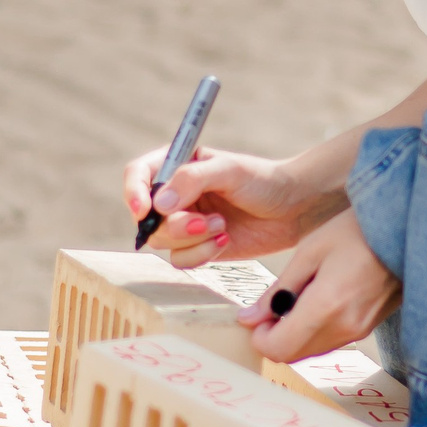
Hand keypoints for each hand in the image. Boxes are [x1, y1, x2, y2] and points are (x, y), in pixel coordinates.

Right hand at [122, 145, 342, 267]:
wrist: (294, 209)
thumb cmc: (264, 180)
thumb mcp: (230, 170)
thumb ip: (192, 180)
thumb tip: (158, 205)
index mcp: (176, 166)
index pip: (137, 175)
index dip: (133, 192)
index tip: (142, 209)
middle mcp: (175, 195)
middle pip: (147, 217)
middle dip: (175, 224)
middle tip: (205, 221)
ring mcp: (185, 222)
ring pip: (163, 241)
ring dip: (192, 239)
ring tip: (223, 226)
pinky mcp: (198, 246)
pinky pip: (181, 260)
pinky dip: (201, 253)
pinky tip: (225, 241)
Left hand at [238, 210, 399, 362]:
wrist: (406, 229)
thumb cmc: (357, 231)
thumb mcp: (310, 251)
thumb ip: (278, 290)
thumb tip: (250, 317)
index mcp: (326, 307)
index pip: (279, 349)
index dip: (260, 337)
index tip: (258, 315)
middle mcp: (344, 327)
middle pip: (293, 355)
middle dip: (275, 337)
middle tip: (274, 306)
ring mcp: (359, 331)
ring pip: (311, 351)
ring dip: (295, 334)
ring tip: (299, 297)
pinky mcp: (368, 328)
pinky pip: (329, 341)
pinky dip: (314, 330)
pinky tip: (319, 299)